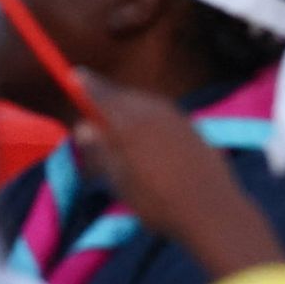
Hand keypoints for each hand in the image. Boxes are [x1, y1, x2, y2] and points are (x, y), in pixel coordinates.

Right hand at [70, 70, 280, 283]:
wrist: (210, 209)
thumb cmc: (158, 202)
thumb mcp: (120, 182)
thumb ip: (101, 151)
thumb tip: (83, 127)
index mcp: (129, 124)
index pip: (102, 96)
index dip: (87, 85)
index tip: (74, 74)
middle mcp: (153, 111)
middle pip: (123, 96)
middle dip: (106, 96)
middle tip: (91, 101)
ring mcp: (175, 116)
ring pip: (144, 102)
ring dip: (127, 105)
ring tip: (115, 119)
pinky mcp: (191, 125)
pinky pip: (161, 112)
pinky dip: (147, 115)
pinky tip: (144, 133)